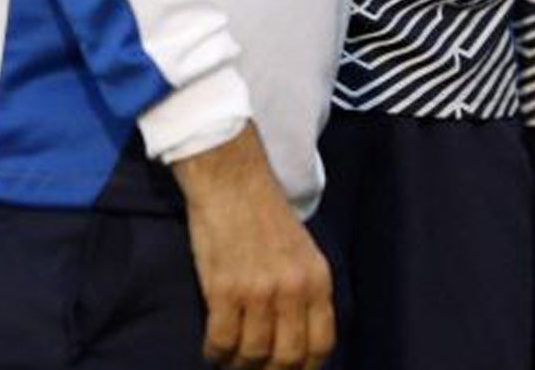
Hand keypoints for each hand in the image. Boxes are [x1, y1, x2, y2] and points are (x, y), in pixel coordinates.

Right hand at [174, 125, 334, 369]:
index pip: (322, 344)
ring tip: (230, 360)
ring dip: (238, 365)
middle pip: (288, 358)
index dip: (304, 368)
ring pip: (253, 354)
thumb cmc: (265, 220)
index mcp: (318, 280)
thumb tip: (297, 341)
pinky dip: (215, 353)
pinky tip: (213, 348)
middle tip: (253, 369)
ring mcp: (259, 290)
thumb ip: (305, 294)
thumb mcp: (303, 254)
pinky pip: (221, 341)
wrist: (234, 184)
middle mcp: (294, 288)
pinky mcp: (224, 288)